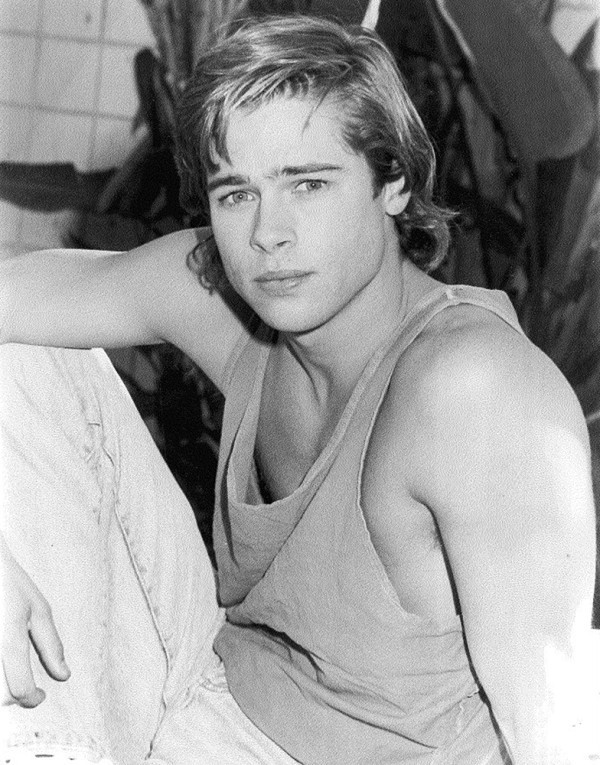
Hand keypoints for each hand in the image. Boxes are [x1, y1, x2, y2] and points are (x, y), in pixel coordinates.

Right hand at [0, 534, 69, 706]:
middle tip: (28, 686)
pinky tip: (4, 664)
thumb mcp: (38, 609)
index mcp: (9, 641)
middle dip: (15, 697)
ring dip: (2, 690)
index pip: (20, 689)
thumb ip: (51, 644)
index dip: (33, 699)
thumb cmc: (10, 584)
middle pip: (0, 698)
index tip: (40, 695)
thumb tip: (64, 675)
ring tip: (13, 675)